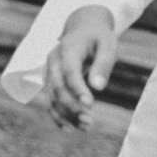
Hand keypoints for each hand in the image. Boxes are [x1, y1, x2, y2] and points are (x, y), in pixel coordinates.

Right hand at [43, 7, 117, 129]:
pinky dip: (58, 115)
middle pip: (57, 87)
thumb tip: (98, 88)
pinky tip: (70, 128)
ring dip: (65, 115)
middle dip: (71, 106)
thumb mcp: (108, 44)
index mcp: (68, 48)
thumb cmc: (99, 37)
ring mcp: (49, 71)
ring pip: (51, 97)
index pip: (70, 71)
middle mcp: (53, 60)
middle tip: (89, 121)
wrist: (83, 28)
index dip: (78, 89)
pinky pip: (50, 100)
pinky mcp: (50, 81)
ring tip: (85, 127)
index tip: (90, 105)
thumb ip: (103, 64)